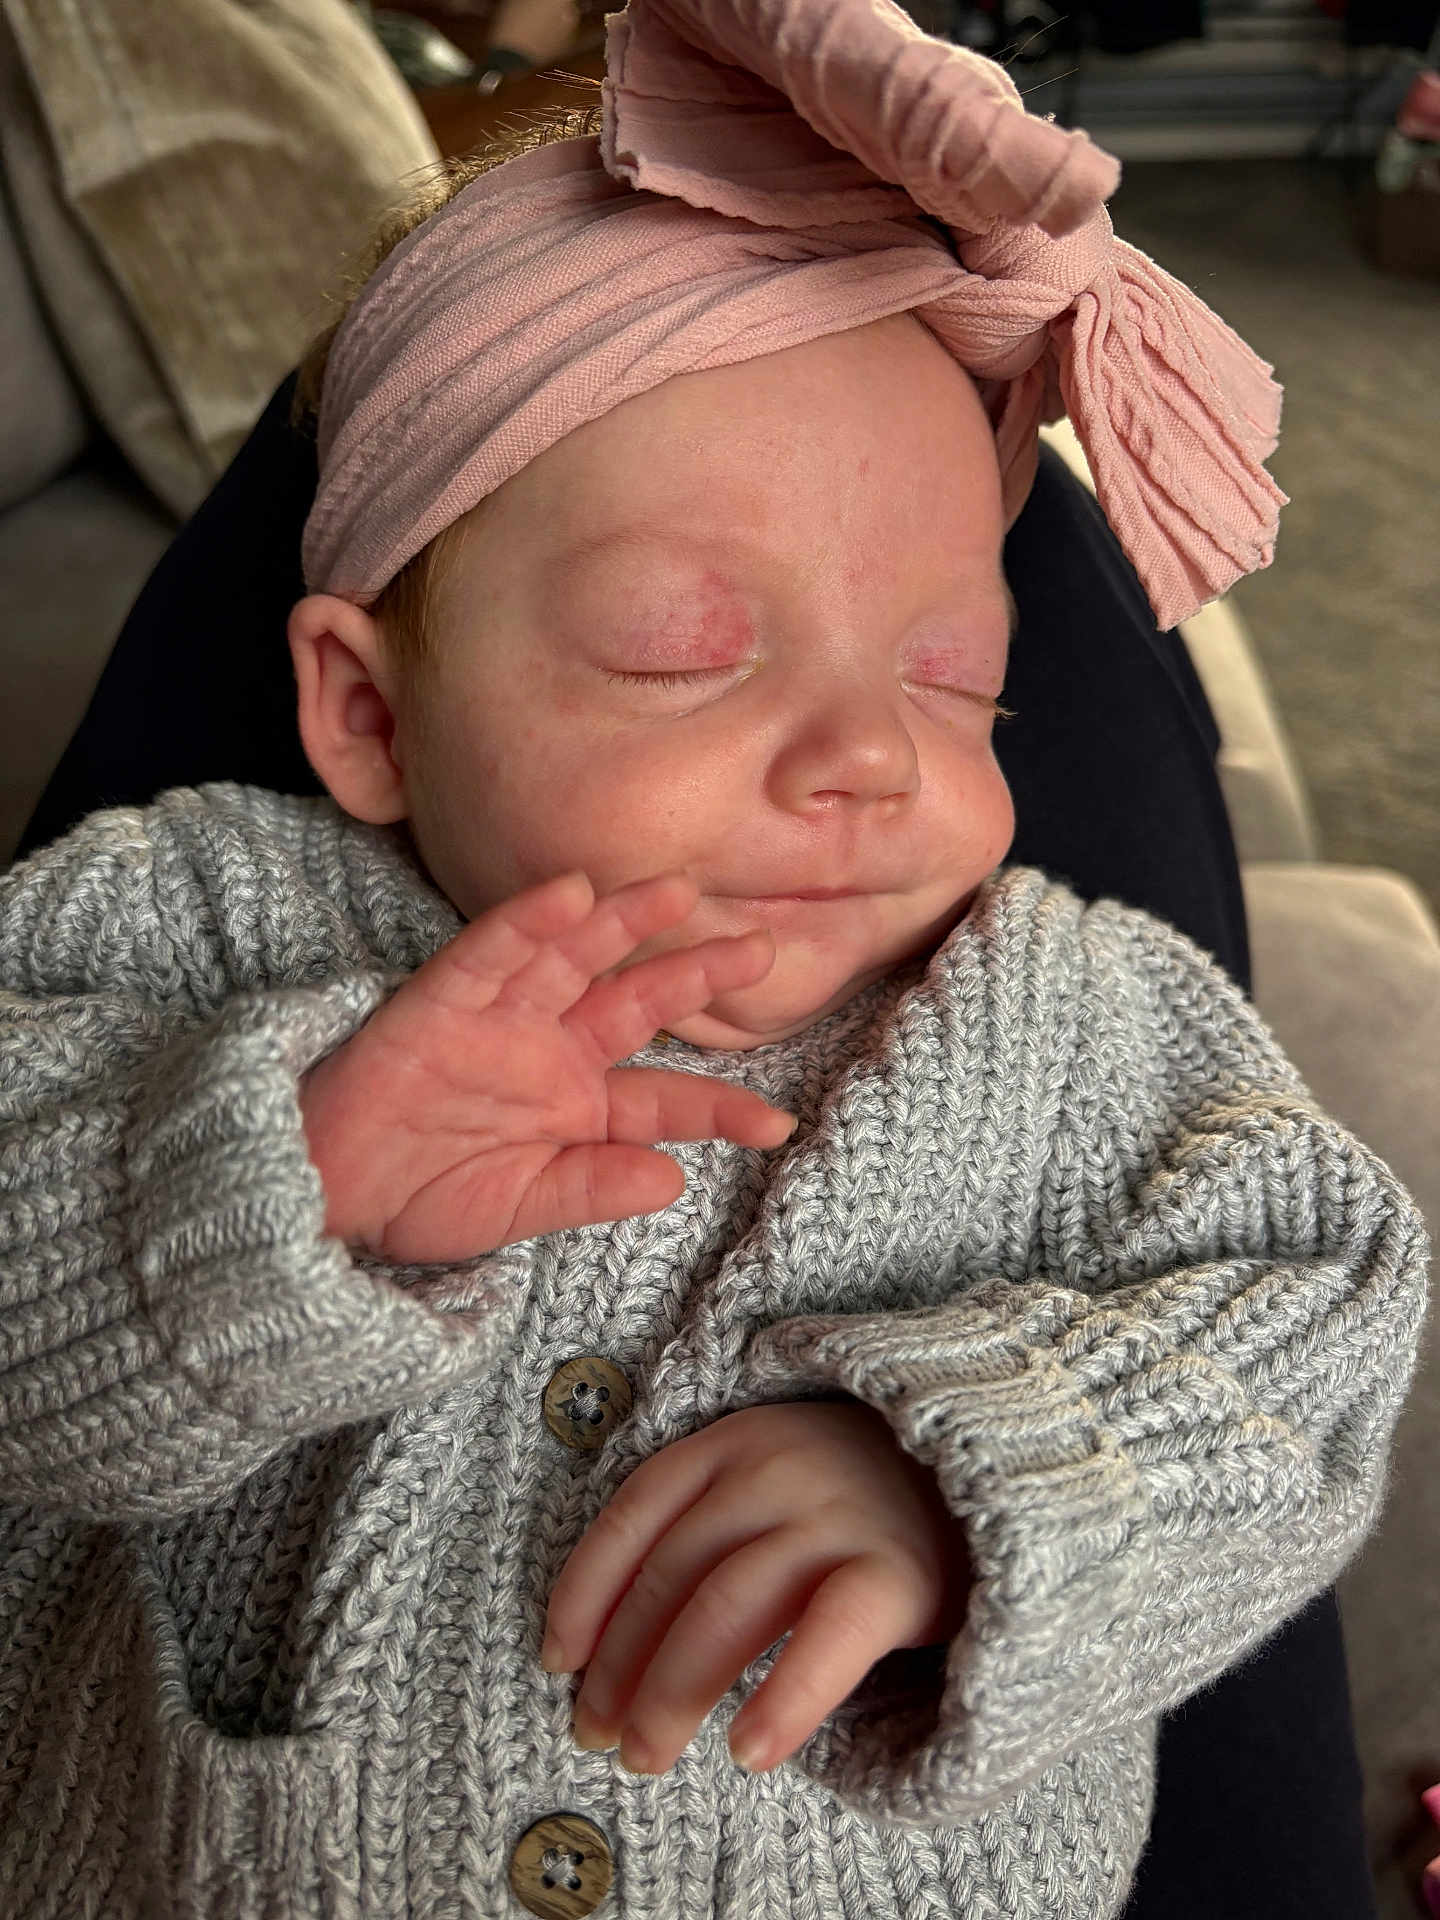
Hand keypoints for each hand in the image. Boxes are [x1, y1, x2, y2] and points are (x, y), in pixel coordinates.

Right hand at [299, 868, 796, 1260]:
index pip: (664, 1100)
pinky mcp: (440, 1002)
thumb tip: (673, 1181)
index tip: (775, 1124)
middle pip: (637, 1001)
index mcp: (578, 1107)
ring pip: (573, 958)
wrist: (325, 1196)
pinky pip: (489, 955)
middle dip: (696, 973)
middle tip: (762, 948)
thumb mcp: (520, 1208)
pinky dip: (527, 923)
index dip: (719, 1109)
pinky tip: (572, 893)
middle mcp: (550, 1051)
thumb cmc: (423, 1200)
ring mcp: (499, 1020)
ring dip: (623, 922)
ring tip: (679, 892)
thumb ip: (592, 1189)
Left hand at [542, 1399, 972, 1776]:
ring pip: (727, 1605)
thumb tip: (613, 1639)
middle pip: (672, 1571)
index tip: (558, 1659)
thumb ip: (712, 1523)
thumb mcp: (779, 1475)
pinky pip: (826, 1637)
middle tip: (597, 1733)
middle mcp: (777, 1466)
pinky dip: (781, 1696)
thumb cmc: (867, 1497)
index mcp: (736, 1440)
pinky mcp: (899, 1569)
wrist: (1000, 1469)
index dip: (585, 1590)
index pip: (634, 1512)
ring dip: (673, 1690)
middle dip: (621, 1662)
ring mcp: (838, 1513)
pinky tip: (748, 1752)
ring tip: (646, 1757)